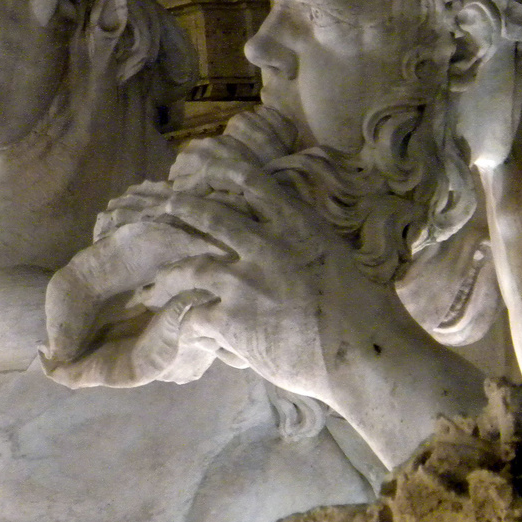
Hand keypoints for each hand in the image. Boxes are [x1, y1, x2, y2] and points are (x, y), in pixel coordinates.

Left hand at [150, 148, 408, 409]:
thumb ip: (305, 244)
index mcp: (298, 226)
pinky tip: (176, 326)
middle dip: (184, 209)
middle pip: (210, 216)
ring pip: (190, 267)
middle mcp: (266, 246)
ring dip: (168, 275)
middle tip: (168, 206)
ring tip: (155, 282)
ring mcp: (244, 281)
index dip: (223, 169)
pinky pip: (194, 314)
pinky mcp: (232, 318)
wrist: (365, 355)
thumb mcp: (338, 258)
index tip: (204, 166)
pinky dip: (184, 320)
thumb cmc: (367, 313)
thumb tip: (287, 240)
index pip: (252, 181)